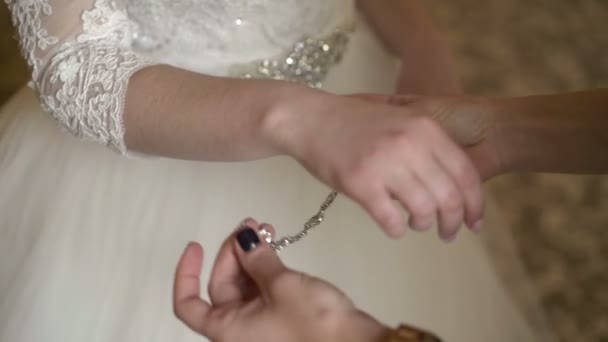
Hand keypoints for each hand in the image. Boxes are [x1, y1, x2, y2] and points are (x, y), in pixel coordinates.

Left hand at [173, 219, 388, 341]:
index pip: (188, 304)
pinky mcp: (281, 318)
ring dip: (251, 256)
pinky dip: (265, 267)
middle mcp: (239, 329)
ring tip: (266, 230)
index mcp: (227, 328)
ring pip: (244, 284)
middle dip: (232, 253)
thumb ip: (257, 258)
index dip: (186, 273)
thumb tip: (243, 238)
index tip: (196, 246)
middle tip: (250, 226)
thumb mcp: (281, 284)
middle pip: (221, 286)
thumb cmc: (312, 321)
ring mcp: (261, 324)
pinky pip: (263, 289)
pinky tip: (275, 246)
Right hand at [268, 94, 483, 239]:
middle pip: (449, 197)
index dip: (476, 204)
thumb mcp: (400, 120)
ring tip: (415, 224)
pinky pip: (391, 220)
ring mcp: (385, 164)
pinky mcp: (360, 183)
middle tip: (448, 234)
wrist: (310, 119)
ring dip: (423, 225)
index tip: (475, 223)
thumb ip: (428, 144)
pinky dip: (396, 229)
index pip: (466, 173)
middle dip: (453, 223)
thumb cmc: (353, 123)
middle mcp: (410, 144)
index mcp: (425, 128)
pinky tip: (392, 226)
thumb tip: (455, 183)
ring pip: (423, 210)